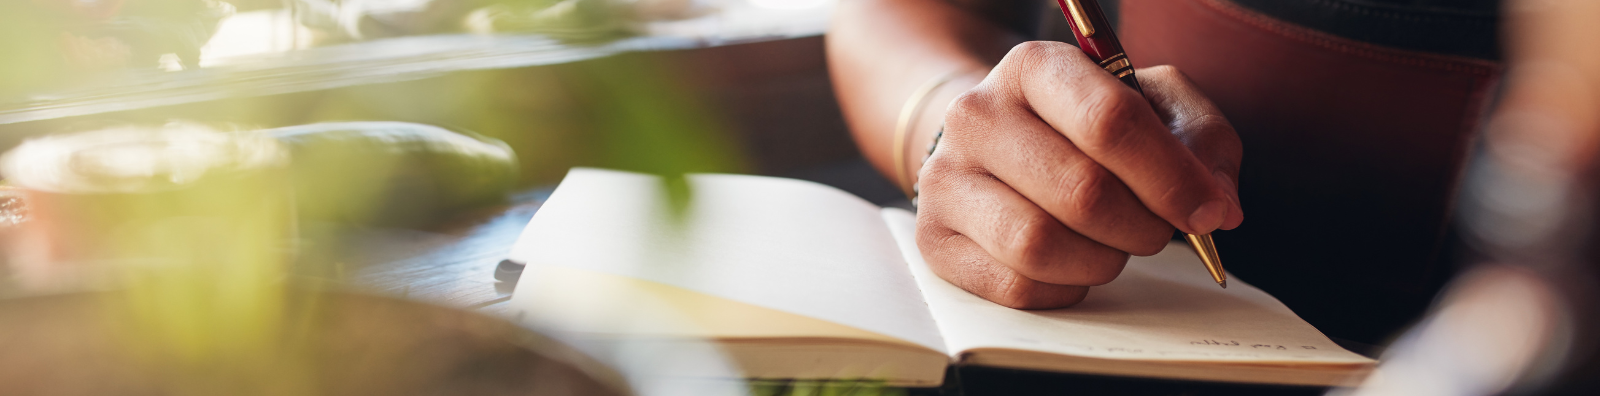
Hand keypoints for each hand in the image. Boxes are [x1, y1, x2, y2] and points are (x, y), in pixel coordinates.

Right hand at [916, 41, 1243, 307]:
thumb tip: (1218, 204)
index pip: (1109, 122)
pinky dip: (1063, 287)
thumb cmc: (1083, 128)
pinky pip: (1014, 286)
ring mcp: (945, 178)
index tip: (1206, 209)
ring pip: (1040, 244)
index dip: (1172, 176)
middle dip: (1141, 227)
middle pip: (1081, 191)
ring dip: (1102, 261)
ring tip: (1112, 246)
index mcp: (1034, 67)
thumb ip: (1201, 140)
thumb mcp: (1152, 106)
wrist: (993, 145)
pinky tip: (1071, 264)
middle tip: (1156, 231)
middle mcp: (976, 115)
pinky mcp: (933, 238)